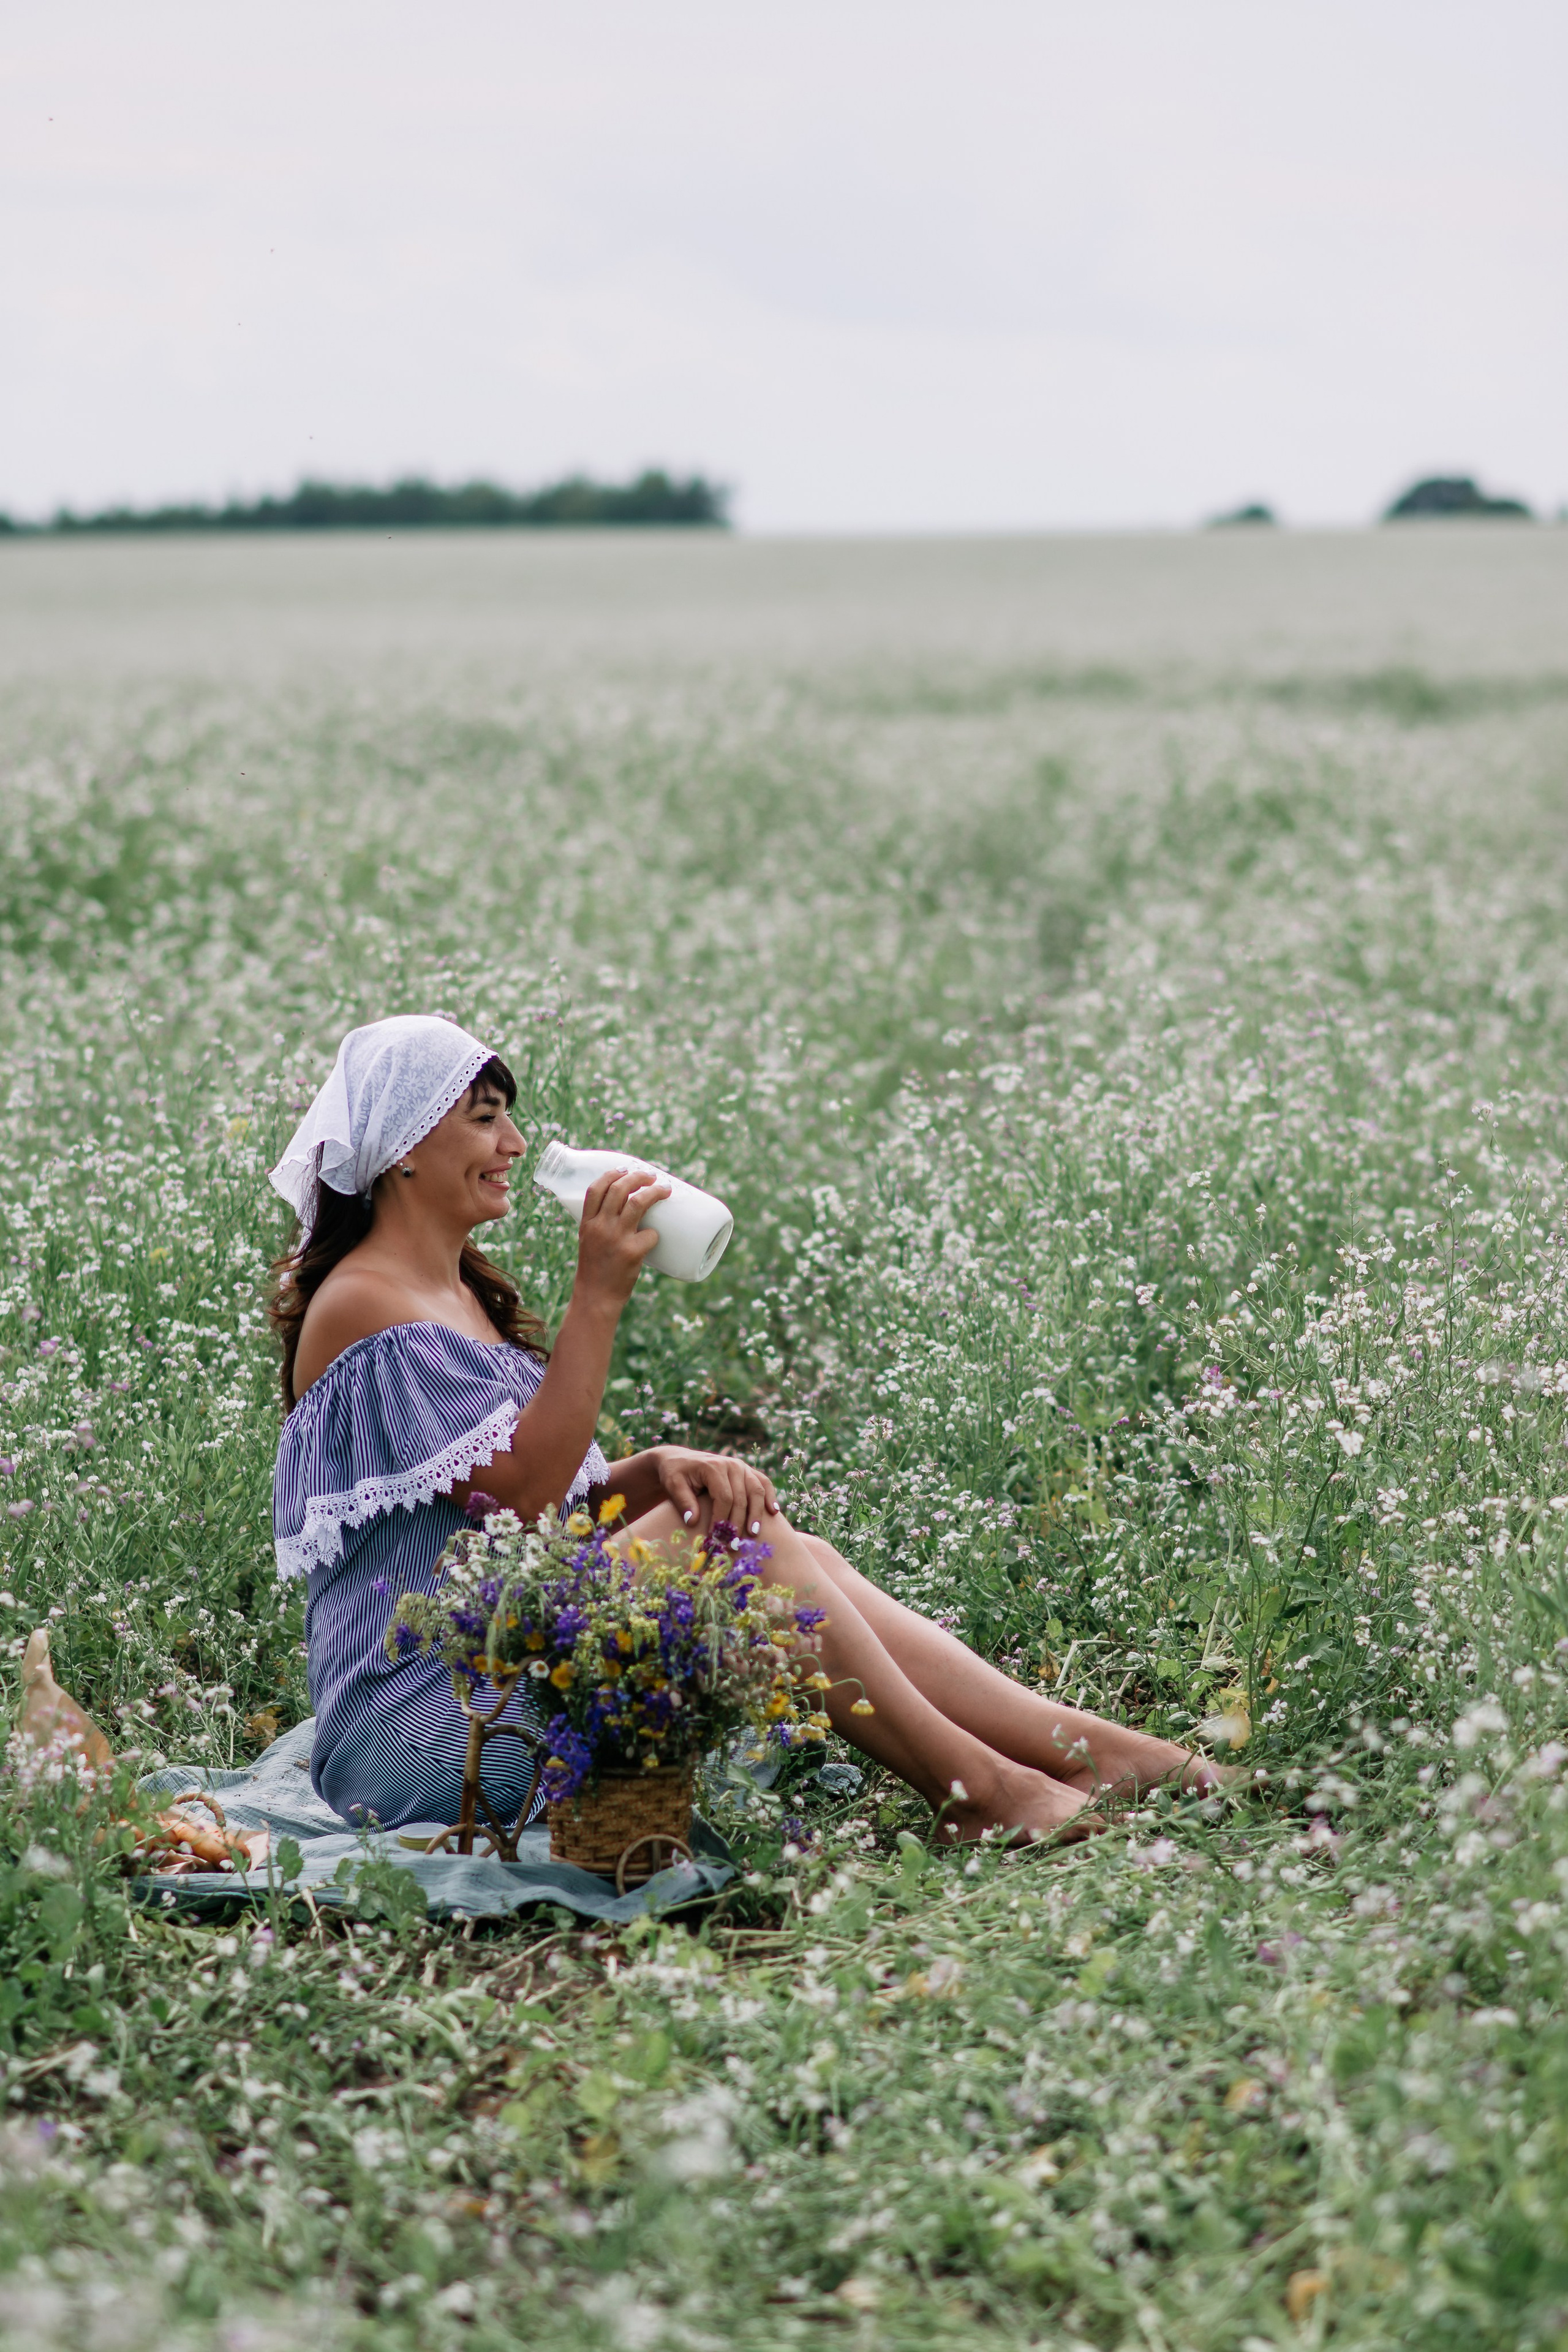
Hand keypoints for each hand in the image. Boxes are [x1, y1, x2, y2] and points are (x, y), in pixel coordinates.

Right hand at [574, 1167, 670, 1309]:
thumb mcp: (589, 1243)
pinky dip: (656, 1234)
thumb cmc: (596, 1272)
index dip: (611, 1174)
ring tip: (664, 1189)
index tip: (625, 1169)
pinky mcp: (631, 1252)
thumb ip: (603, 1226)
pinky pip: (651, 1234)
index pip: (595, 1189)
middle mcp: (599, 1227)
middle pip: (619, 1190)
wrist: (595, 1299)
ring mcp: (616, 1238)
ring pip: (638, 1203)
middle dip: (638, 1177)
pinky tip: (655, 1239)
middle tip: (652, 1177)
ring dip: (654, 1192)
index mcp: (587, 1224)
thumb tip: (631, 1211)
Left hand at [654, 1446, 780, 1538]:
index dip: (722, 1520)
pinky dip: (770, 1496)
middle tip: (734, 1544)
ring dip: (757, 1513)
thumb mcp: (673, 1485)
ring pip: (756, 1491)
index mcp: (714, 1467)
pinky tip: (773, 1512)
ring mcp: (742, 1467)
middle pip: (741, 1497)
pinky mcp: (747, 1471)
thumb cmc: (675, 1474)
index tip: (716, 1539)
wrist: (680, 1460)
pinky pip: (763, 1482)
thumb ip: (683, 1502)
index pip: (724, 1497)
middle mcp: (731, 1465)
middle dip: (738, 1523)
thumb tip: (693, 1522)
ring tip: (753, 1533)